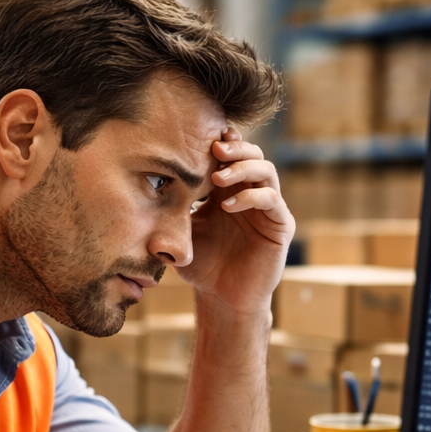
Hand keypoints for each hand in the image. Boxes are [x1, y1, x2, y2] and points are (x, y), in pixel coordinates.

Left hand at [180, 130, 293, 317]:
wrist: (221, 298)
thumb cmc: (201, 266)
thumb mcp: (183, 231)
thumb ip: (177, 205)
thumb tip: (150, 178)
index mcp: (230, 190)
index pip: (231, 155)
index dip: (222, 141)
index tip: (202, 134)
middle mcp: (251, 194)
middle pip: (252, 154)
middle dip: (234, 148)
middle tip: (213, 149)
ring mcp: (268, 209)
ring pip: (266, 170)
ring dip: (242, 168)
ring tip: (218, 178)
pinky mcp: (280, 225)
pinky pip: (271, 199)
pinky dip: (250, 196)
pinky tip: (227, 206)